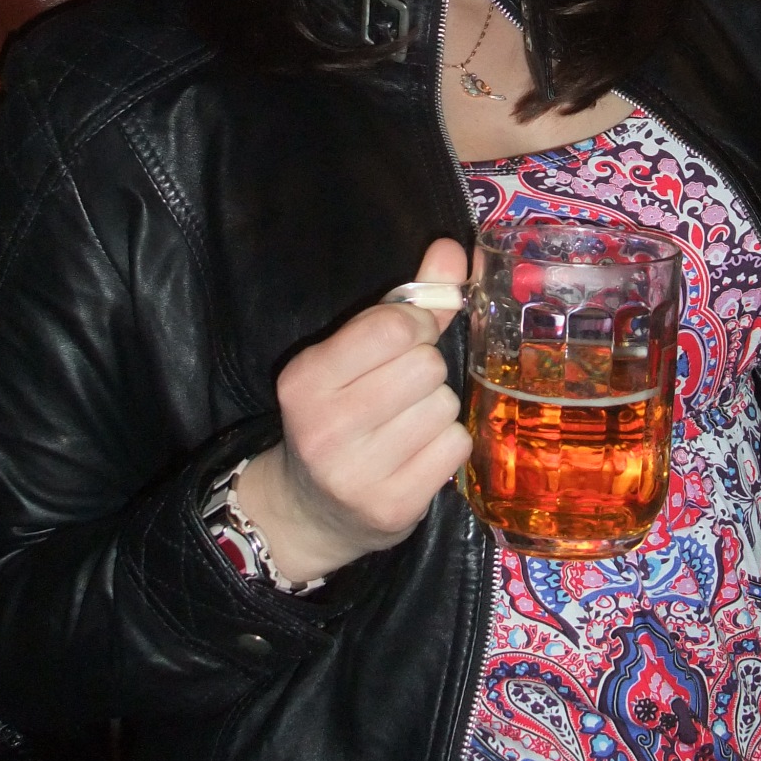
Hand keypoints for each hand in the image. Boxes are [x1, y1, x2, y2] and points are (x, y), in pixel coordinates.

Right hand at [235, 239, 469, 582]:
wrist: (312, 512)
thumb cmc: (340, 414)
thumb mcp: (352, 355)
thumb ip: (408, 300)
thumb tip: (452, 248)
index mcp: (305, 379)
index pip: (392, 326)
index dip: (414, 326)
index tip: (403, 342)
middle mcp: (324, 427)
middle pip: (425, 366)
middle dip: (425, 370)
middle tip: (402, 390)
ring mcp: (357, 473)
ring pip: (444, 405)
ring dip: (436, 409)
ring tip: (406, 424)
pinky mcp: (392, 507)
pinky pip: (455, 446)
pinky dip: (447, 444)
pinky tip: (417, 454)